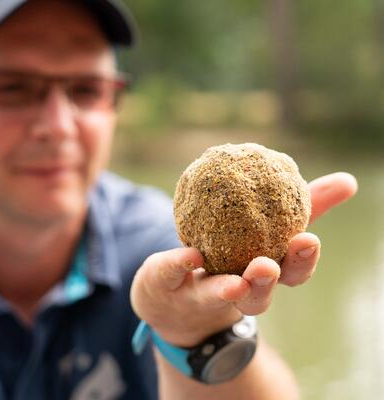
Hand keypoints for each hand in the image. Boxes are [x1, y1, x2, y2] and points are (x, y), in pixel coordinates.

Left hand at [130, 172, 357, 346]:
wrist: (170, 296)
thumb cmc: (226, 256)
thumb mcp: (260, 226)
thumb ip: (299, 206)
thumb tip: (347, 181)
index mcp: (258, 273)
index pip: (288, 272)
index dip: (301, 260)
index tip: (308, 239)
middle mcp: (233, 290)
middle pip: (258, 295)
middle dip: (266, 281)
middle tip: (269, 264)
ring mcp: (199, 293)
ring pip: (217, 296)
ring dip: (229, 289)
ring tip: (235, 281)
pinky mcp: (167, 285)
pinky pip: (172, 274)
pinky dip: (180, 265)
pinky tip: (189, 254)